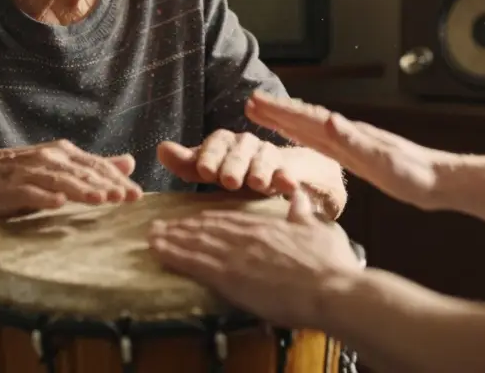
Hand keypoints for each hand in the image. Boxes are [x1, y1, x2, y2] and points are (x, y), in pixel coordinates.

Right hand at [0, 140, 142, 215]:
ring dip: (83, 190)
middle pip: (84, 172)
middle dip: (107, 185)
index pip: (97, 165)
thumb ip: (93, 167)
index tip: (137, 194)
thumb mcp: (60, 167)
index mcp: (64, 153)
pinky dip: (45, 197)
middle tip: (128, 197)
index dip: (118, 179)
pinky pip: (31, 192)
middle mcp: (50, 158)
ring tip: (102, 200)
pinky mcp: (12, 187)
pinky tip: (58, 204)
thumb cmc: (22, 174)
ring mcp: (31, 171)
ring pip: (62, 181)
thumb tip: (130, 162)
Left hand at [148, 187, 361, 329]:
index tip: (191, 219)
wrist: (331, 289)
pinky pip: (195, 263)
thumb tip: (297, 195)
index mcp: (265, 226)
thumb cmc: (331, 264)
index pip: (228, 218)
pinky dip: (174, 255)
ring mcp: (236, 255)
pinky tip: (159, 253)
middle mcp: (246, 236)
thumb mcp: (320, 229)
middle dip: (181, 227)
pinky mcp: (230, 277)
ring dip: (172, 239)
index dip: (205, 219)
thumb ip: (303, 212)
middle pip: (206, 228)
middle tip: (160, 226)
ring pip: (196, 242)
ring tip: (152, 237)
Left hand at [158, 129, 288, 194]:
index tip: (204, 171)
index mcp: (224, 141)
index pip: (216, 142)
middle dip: (234, 165)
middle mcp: (247, 144)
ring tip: (257, 183)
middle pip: (240, 151)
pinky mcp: (286, 170)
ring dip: (260, 171)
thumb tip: (161, 149)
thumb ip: (186, 162)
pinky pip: (287, 172)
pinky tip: (288, 185)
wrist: (268, 174)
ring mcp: (268, 156)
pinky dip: (287, 178)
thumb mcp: (207, 169)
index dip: (210, 155)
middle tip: (229, 181)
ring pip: (264, 160)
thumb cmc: (229, 172)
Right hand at [245, 90, 447, 209]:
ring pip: (310, 130)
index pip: (307, 118)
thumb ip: (354, 139)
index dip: (280, 110)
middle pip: (304, 119)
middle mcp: (345, 134)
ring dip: (286, 122)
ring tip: (264, 115)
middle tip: (249, 102)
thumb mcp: (382, 158)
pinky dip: (304, 138)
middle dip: (276, 111)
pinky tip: (299, 138)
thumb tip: (328, 119)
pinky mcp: (356, 158)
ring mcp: (350, 145)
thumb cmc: (413, 173)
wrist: (438, 181)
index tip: (255, 101)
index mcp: (347, 134)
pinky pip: (321, 145)